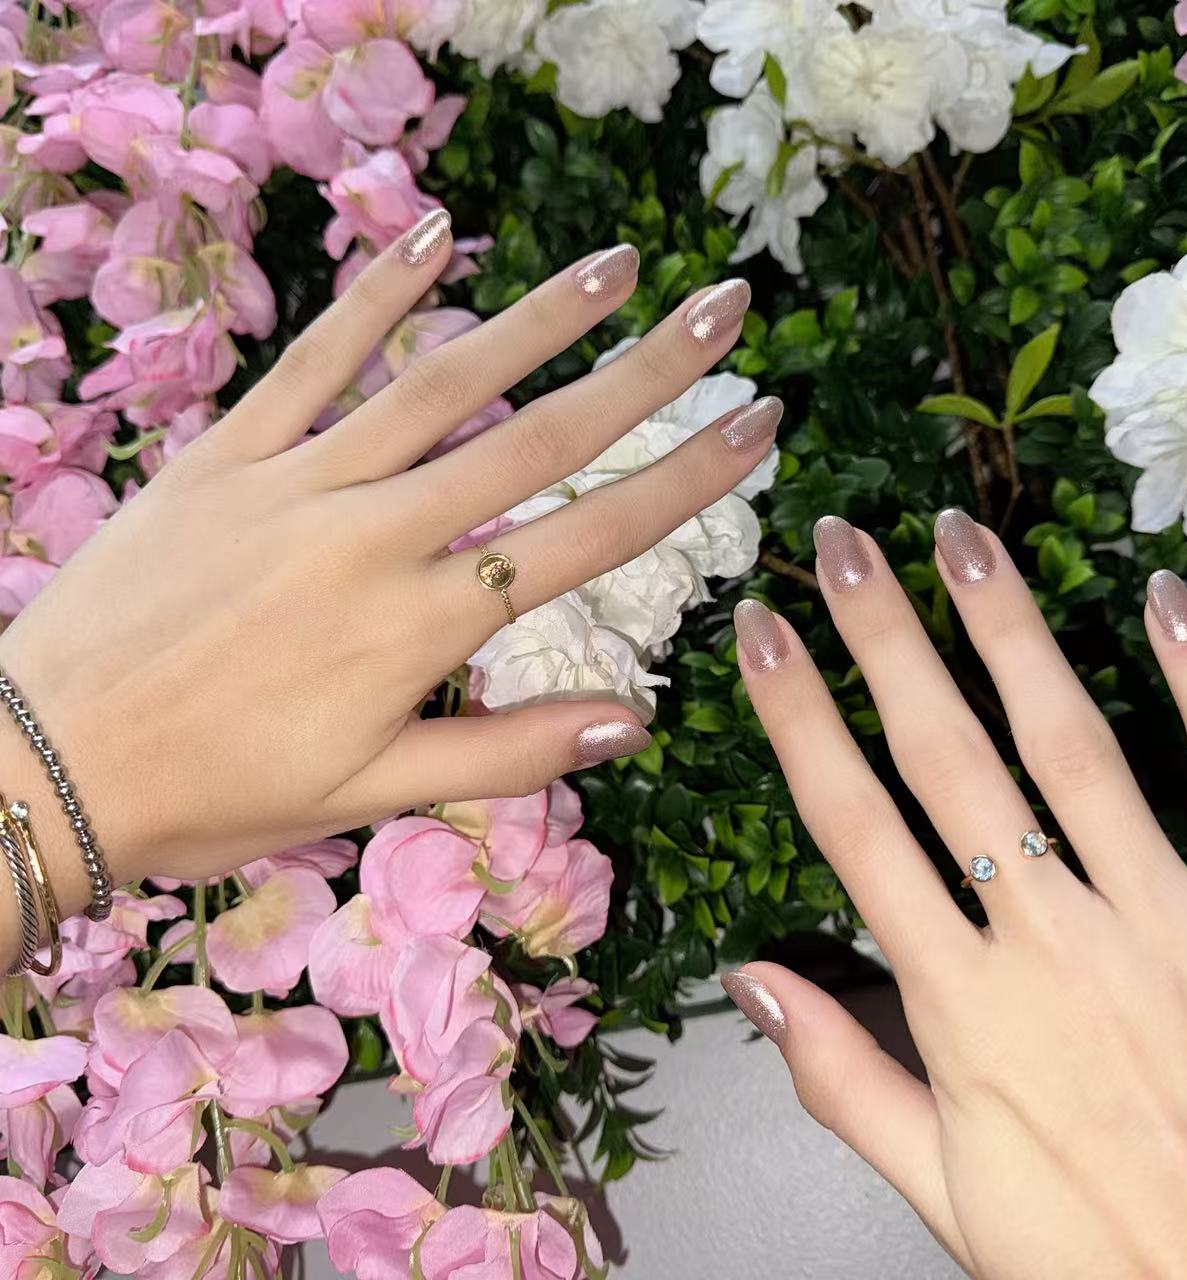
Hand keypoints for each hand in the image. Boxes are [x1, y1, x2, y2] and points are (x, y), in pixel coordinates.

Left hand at [0, 215, 776, 950]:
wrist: (44, 758)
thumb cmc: (217, 790)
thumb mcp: (371, 792)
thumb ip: (507, 752)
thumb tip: (633, 723)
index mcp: (420, 627)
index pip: (584, 539)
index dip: (682, 482)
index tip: (756, 426)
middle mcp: (375, 536)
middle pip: (535, 439)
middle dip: (644, 373)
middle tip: (722, 312)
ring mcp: (299, 481)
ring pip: (441, 382)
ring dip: (538, 317)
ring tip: (619, 265)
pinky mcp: (227, 451)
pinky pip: (312, 357)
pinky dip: (376, 295)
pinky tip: (438, 238)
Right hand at [724, 510, 1186, 1279]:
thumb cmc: (1103, 1260)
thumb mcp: (945, 1195)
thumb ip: (844, 1080)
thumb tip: (749, 981)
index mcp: (967, 1009)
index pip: (855, 831)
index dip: (799, 720)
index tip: (764, 634)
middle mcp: (1058, 946)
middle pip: (949, 763)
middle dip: (887, 642)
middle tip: (845, 547)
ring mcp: (1174, 928)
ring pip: (1077, 751)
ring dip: (1013, 636)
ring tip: (965, 543)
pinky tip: (1168, 606)